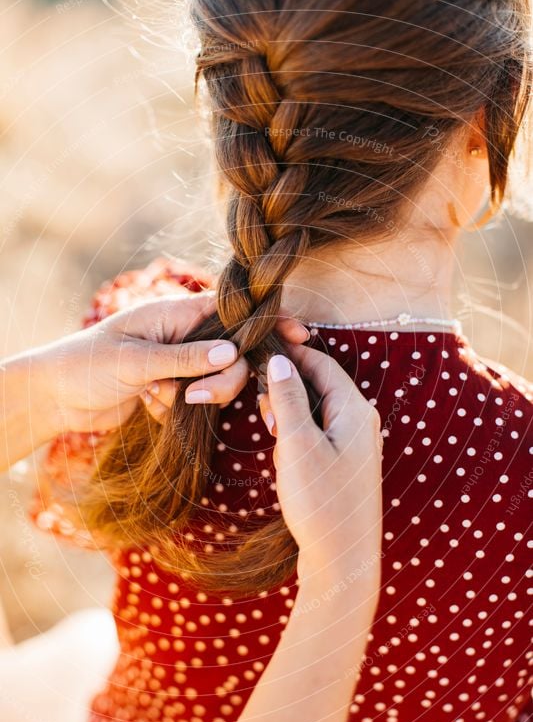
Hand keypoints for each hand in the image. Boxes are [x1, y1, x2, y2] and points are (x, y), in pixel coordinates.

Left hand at [33, 293, 308, 435]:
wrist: (55, 396)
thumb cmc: (87, 364)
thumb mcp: (136, 360)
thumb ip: (185, 358)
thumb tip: (233, 353)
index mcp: (176, 313)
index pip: (233, 311)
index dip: (267, 323)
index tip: (298, 336)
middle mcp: (183, 335)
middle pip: (233, 353)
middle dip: (223, 380)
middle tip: (196, 398)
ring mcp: (179, 363)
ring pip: (217, 380)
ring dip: (197, 397)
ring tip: (156, 399)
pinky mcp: (172, 389)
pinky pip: (196, 401)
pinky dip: (177, 410)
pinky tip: (148, 407)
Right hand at [259, 347, 382, 593]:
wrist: (343, 561)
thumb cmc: (322, 502)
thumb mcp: (297, 444)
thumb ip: (288, 399)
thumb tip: (280, 362)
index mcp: (356, 410)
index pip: (322, 365)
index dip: (291, 355)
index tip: (259, 351)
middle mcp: (363, 423)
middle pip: (321, 386)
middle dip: (288, 391)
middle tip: (262, 407)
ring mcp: (357, 446)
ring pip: (317, 413)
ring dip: (292, 418)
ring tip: (274, 437)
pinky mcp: (347, 466)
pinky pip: (320, 436)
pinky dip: (299, 438)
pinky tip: (286, 457)